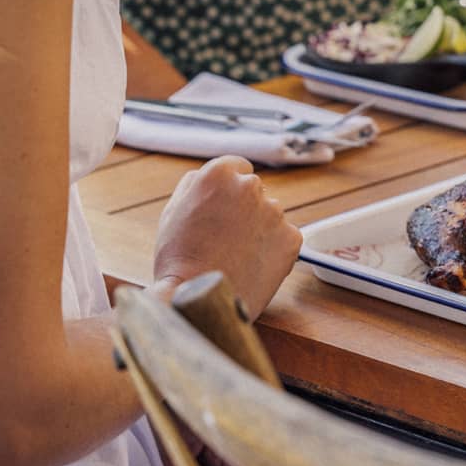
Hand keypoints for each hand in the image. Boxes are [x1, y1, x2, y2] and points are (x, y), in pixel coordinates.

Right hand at [151, 156, 301, 318]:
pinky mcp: (292, 238)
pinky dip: (274, 249)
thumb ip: (196, 185)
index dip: (228, 188)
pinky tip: (254, 264)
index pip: (236, 167)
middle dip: (244, 208)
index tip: (224, 206)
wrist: (199, 299)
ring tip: (237, 255)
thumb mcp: (173, 210)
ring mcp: (275, 212)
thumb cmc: (179, 258)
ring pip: (270, 215)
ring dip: (259, 228)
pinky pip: (285, 238)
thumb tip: (213, 177)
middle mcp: (251, 186)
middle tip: (226, 237)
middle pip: (254, 191)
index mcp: (220, 173)